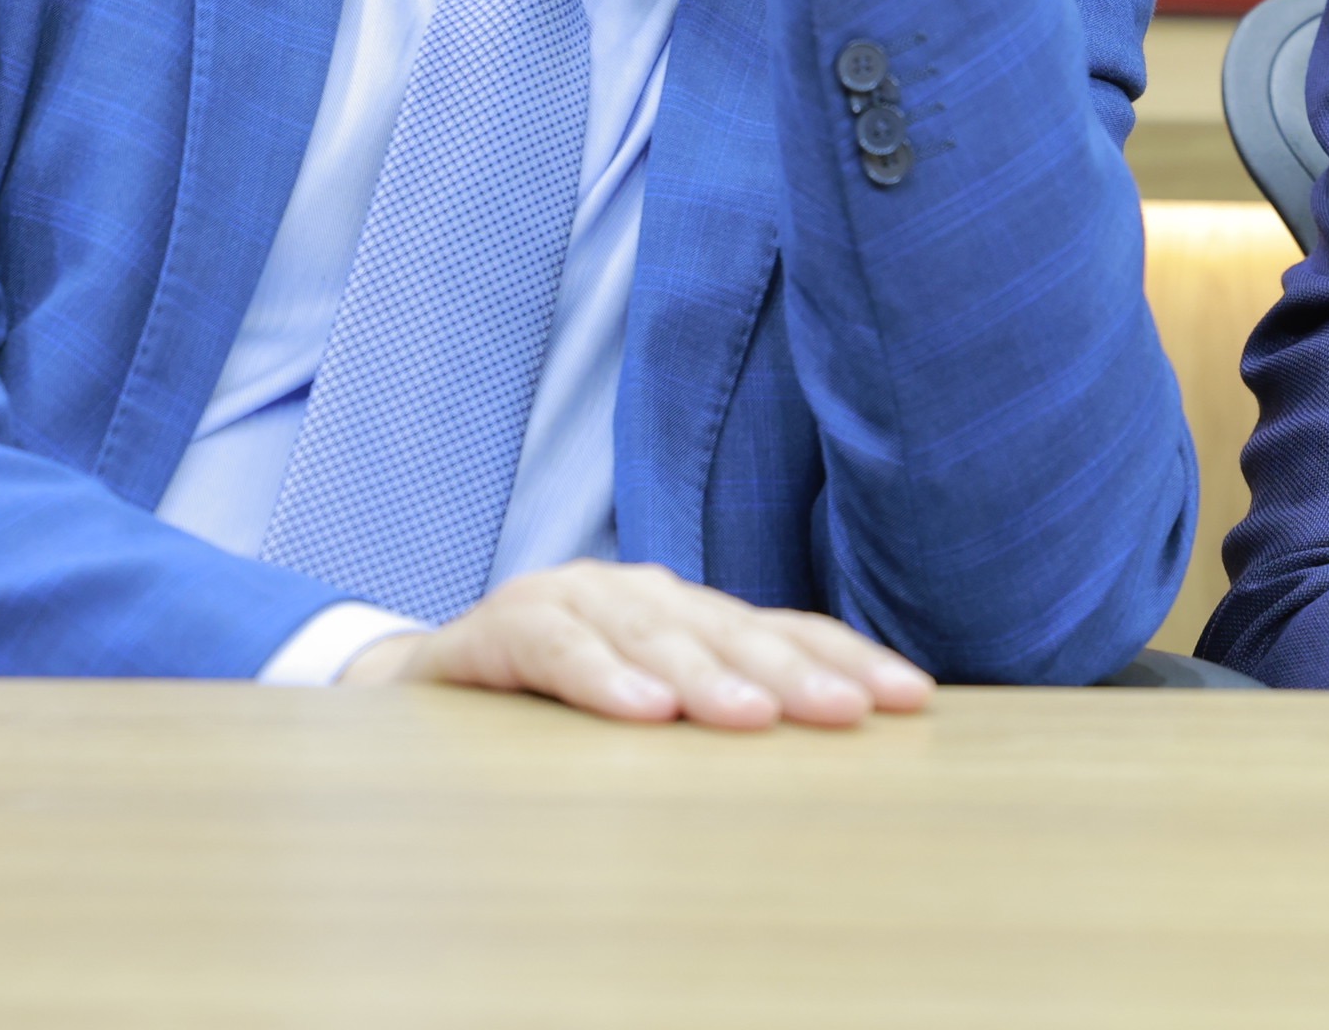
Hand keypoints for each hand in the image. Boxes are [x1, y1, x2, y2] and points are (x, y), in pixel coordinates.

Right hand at [339, 560, 934, 728]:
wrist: (419, 695)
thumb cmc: (556, 706)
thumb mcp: (650, 705)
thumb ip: (721, 708)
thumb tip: (838, 735)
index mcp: (685, 611)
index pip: (780, 630)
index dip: (844, 658)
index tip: (909, 699)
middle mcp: (636, 593)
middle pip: (729, 629)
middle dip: (794, 670)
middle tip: (847, 713)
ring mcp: (567, 601)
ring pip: (648, 633)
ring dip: (703, 676)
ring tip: (751, 717)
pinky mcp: (496, 630)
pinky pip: (554, 650)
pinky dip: (600, 677)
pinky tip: (641, 710)